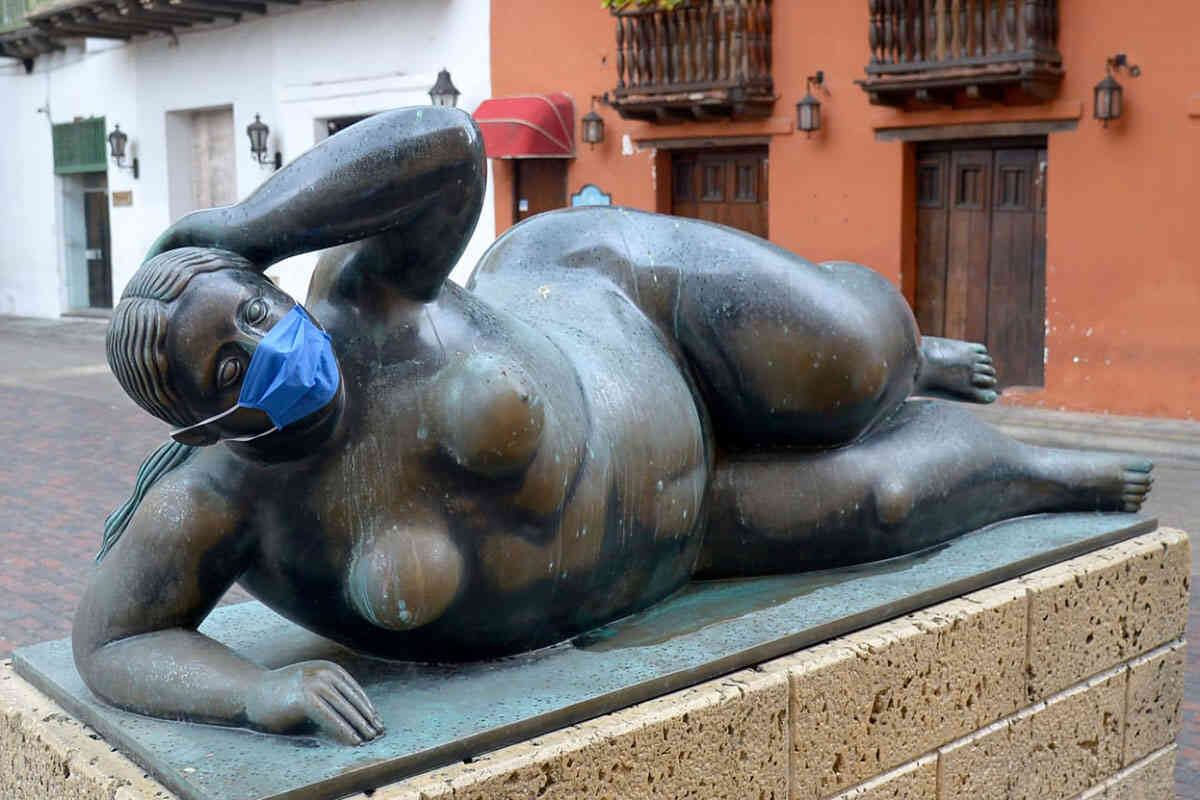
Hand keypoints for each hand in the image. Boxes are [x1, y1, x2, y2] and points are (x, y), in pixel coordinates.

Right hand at [244, 660, 383, 744]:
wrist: (251, 694)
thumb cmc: (282, 696)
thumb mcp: (311, 690)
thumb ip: (331, 696)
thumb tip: (356, 716)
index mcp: (329, 669)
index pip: (354, 690)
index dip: (367, 707)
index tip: (377, 722)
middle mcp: (324, 672)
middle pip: (352, 699)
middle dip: (367, 718)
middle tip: (378, 733)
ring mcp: (314, 683)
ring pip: (344, 708)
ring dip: (359, 725)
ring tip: (368, 739)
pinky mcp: (305, 697)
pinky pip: (330, 717)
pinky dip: (344, 730)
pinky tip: (352, 740)